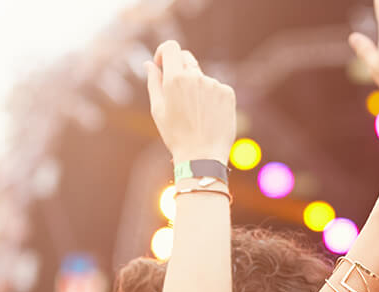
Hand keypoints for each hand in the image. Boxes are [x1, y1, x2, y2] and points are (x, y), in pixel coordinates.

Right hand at [145, 41, 236, 162]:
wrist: (203, 156)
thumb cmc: (176, 135)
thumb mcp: (158, 109)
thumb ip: (154, 82)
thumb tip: (150, 64)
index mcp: (175, 78)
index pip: (172, 47)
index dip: (165, 52)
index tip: (163, 64)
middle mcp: (196, 77)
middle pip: (187, 59)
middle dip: (179, 69)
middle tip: (178, 92)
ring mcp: (214, 84)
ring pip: (202, 77)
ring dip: (196, 87)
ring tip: (195, 114)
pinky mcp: (228, 93)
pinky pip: (216, 88)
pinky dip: (211, 96)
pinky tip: (208, 116)